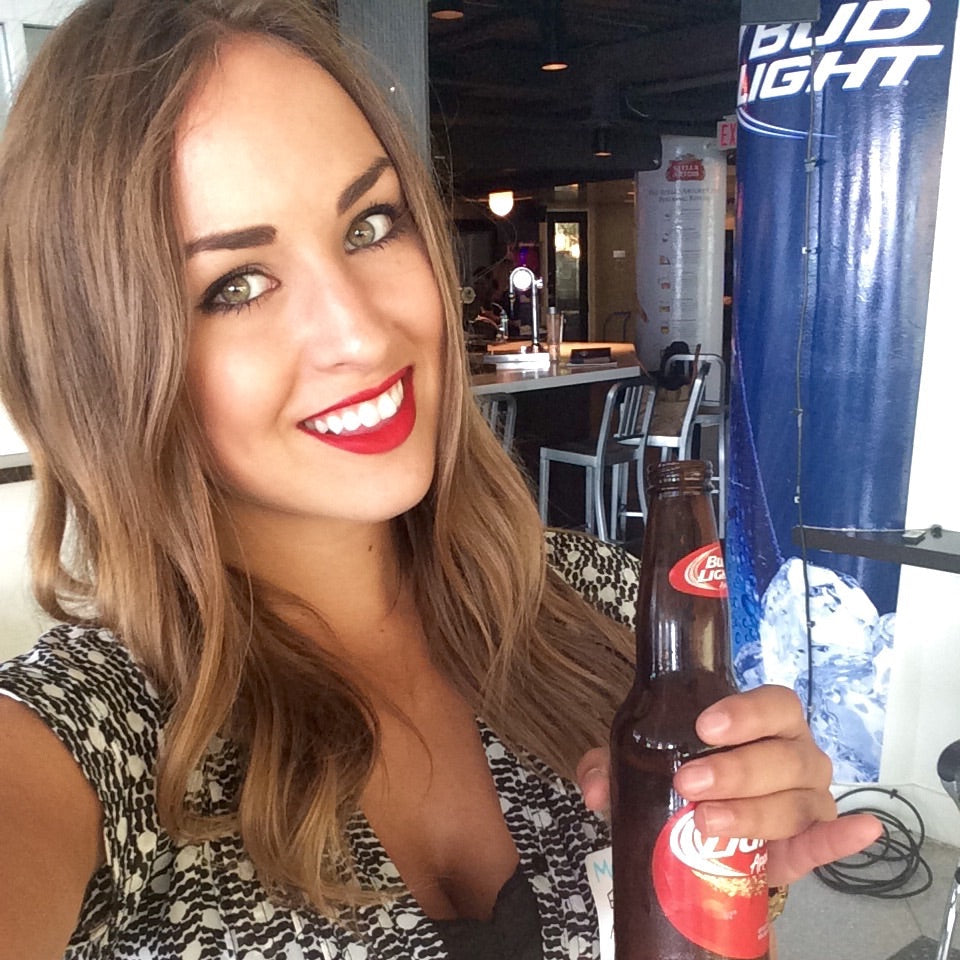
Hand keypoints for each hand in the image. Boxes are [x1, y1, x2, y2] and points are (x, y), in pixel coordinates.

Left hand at [576, 685, 881, 886]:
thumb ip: (612, 767)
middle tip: (688, 784)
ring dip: (755, 811)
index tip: (705, 728)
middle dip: (737, 770)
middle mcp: (794, 756)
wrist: (706, 835)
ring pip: (798, 801)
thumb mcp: (641, 768)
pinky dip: (842, 838)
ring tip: (707, 823)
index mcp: (762, 725)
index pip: (774, 704)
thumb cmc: (685, 781)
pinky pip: (829, 840)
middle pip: (784, 756)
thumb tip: (595, 786)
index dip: (746, 713)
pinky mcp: (807, 847)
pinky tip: (859, 830)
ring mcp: (807, 801)